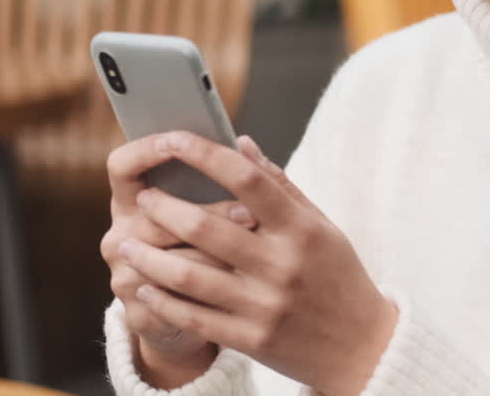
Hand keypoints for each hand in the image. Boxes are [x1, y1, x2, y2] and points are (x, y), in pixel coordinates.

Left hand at [116, 132, 398, 395]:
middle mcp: (282, 265)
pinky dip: (162, 300)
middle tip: (143, 199)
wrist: (362, 348)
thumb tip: (242, 145)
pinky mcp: (250, 339)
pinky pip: (193, 317)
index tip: (174, 140)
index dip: (204, 155)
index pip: (246, 180)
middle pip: (206, 228)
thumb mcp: (321, 227)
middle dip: (164, 209)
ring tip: (127, 244)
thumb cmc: (339, 278)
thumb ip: (281, 186)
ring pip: (189, 276)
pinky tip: (145, 286)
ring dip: (149, 257)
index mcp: (301, 229)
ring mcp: (264, 305)